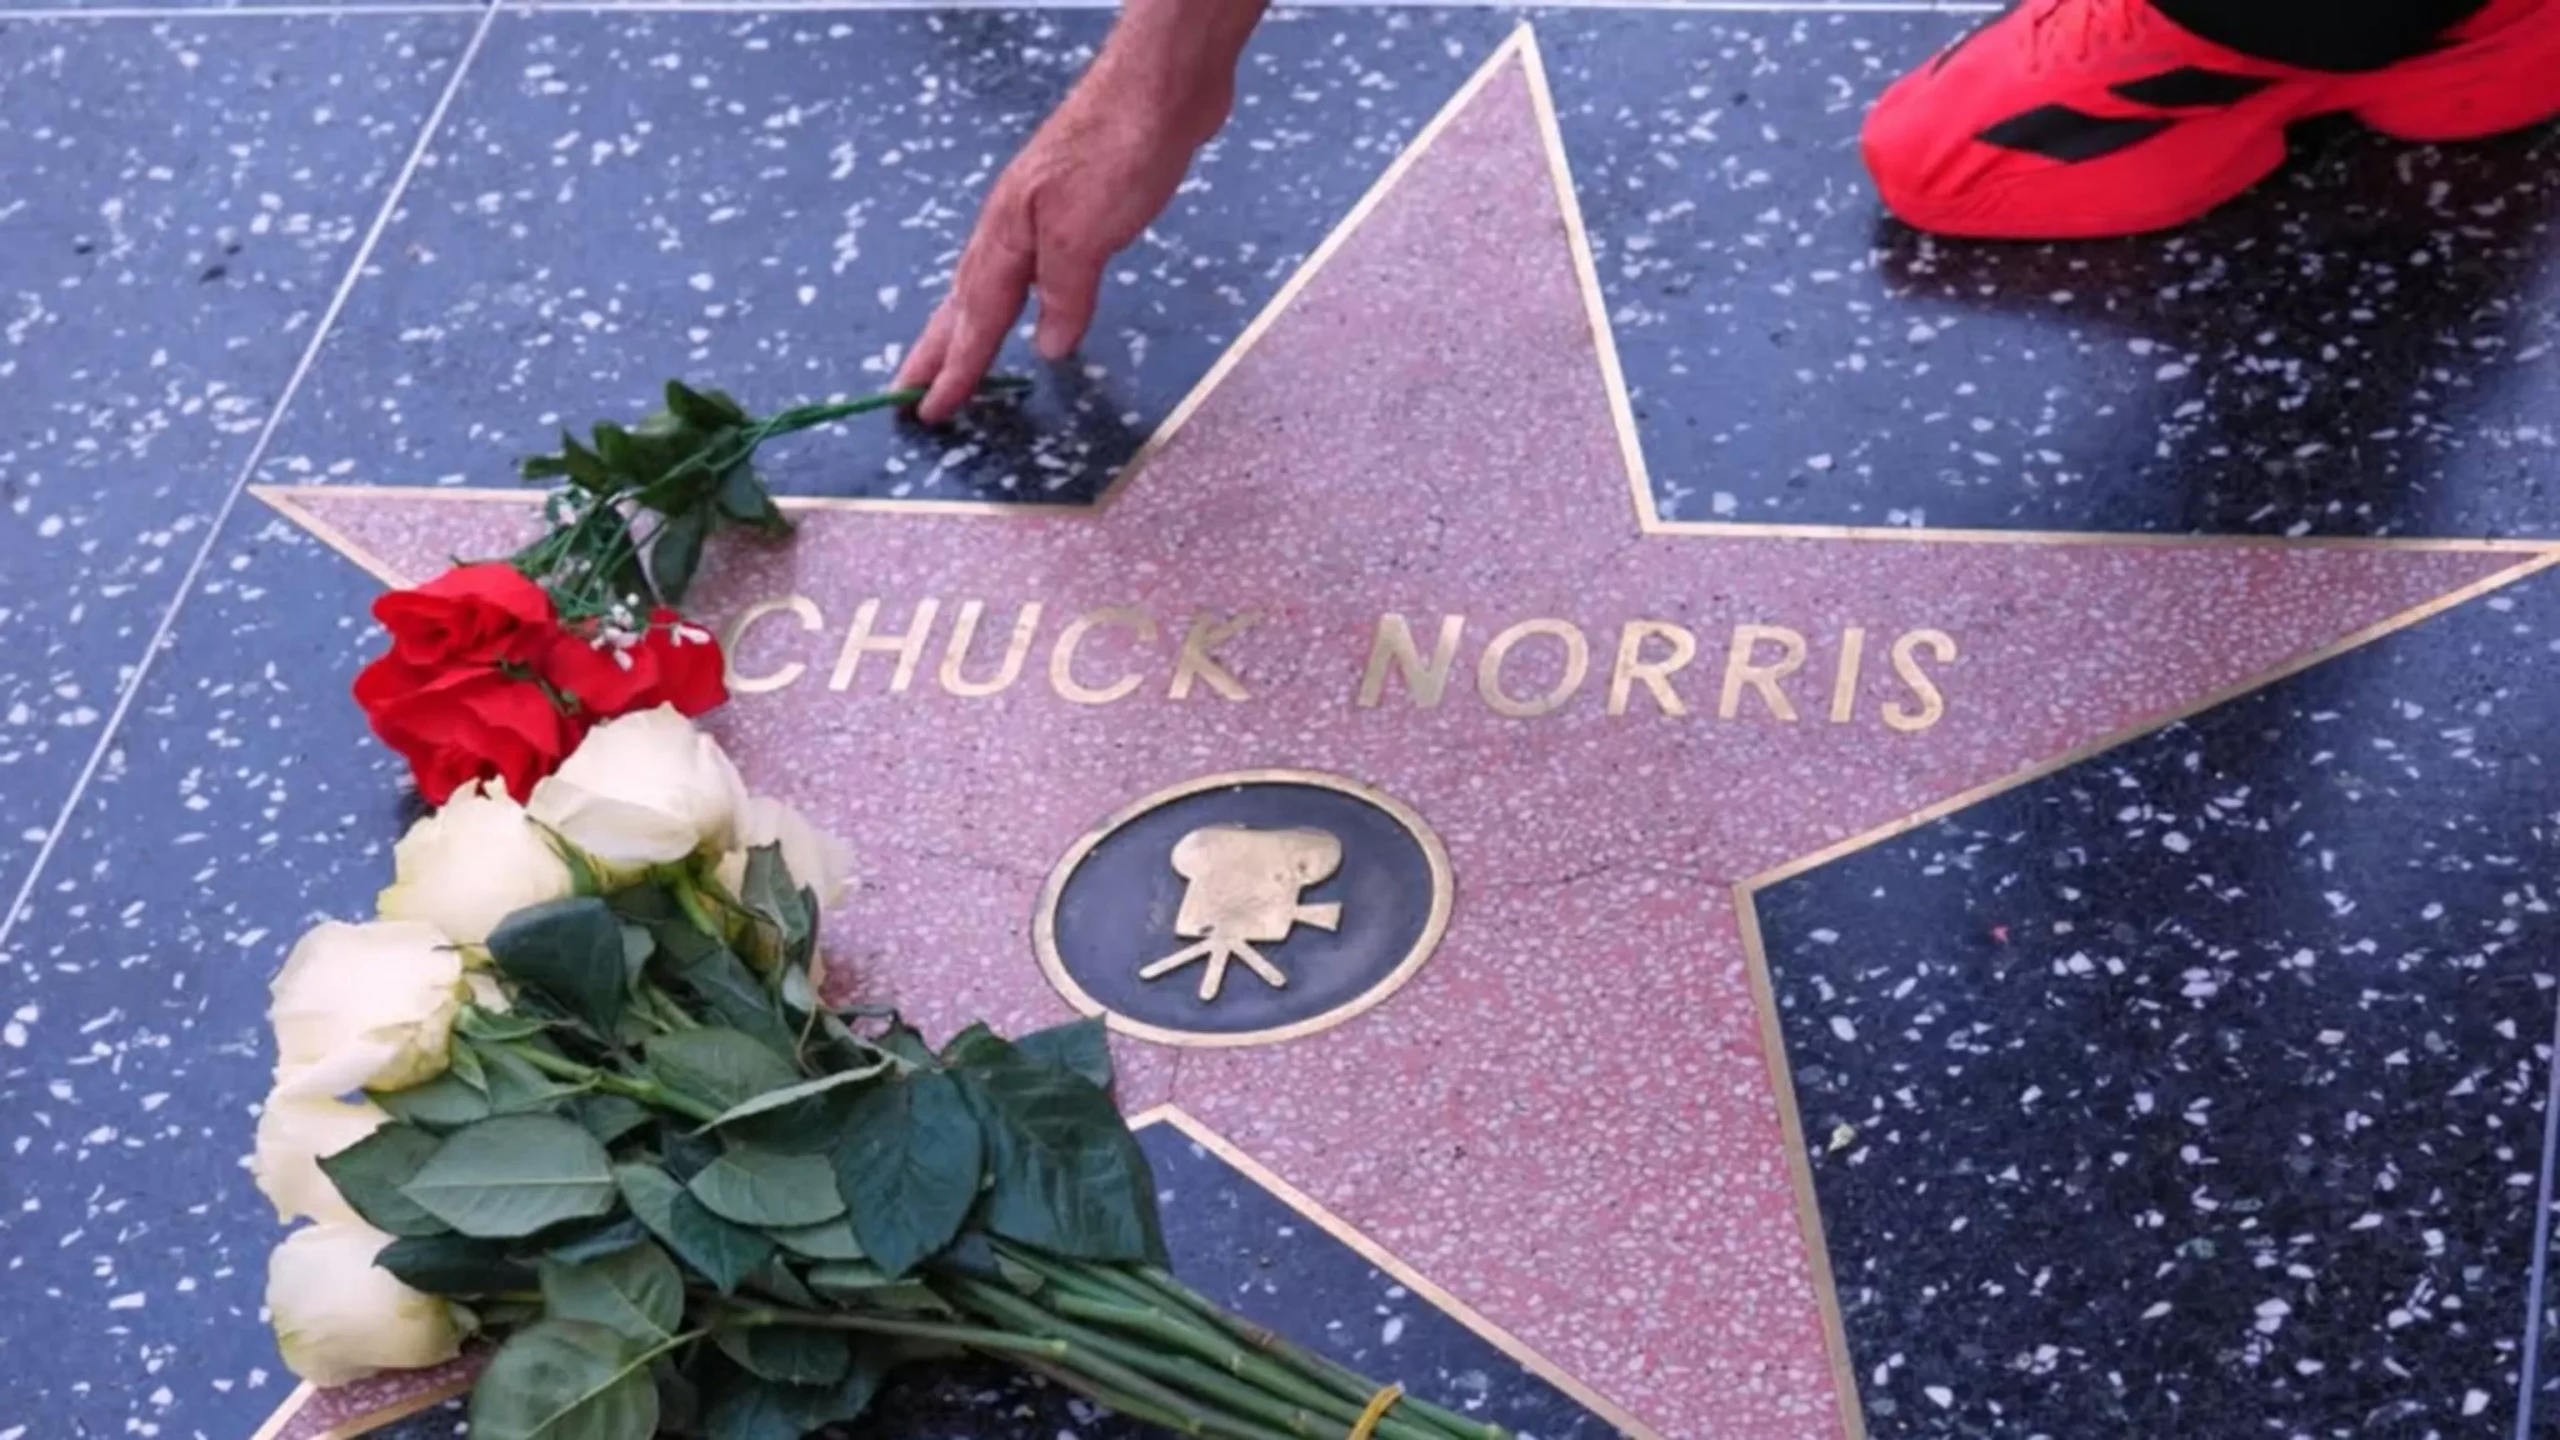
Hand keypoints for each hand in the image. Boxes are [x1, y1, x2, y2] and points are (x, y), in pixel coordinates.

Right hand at [897, 0, 1265, 424]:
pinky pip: (1029, 266)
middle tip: (910, 391)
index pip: (975, 319)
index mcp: (1007, 236)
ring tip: (951, 353)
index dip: (955, 369)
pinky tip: (1028, 298)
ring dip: (968, 320)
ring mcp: (1040, 212)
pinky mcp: (1075, 203)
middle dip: (938, 348)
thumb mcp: (1087, 233)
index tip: (928, 410)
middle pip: (965, 300)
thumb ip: (1065, 293)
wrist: (1161, 85)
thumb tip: (1048, 346)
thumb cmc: (1120, 149)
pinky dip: (1014, 294)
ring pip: (991, 280)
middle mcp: (1013, 226)